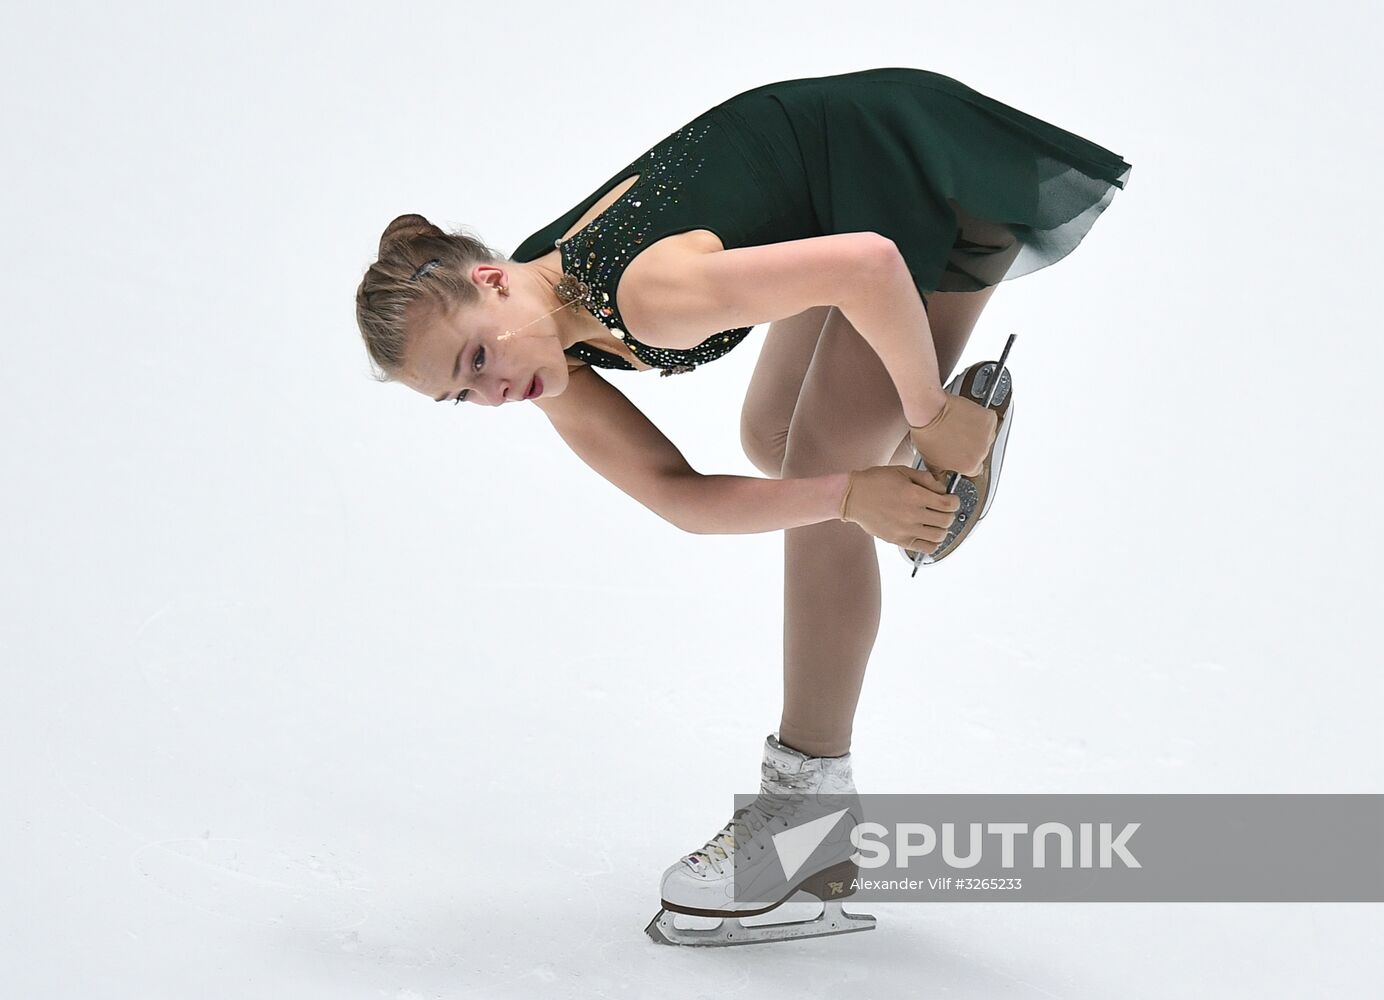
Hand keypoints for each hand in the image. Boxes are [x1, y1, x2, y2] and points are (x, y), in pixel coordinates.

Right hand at [838, 465, 960, 551]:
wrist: (852, 497)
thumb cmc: (875, 481)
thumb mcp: (902, 471)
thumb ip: (926, 478)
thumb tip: (943, 488)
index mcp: (915, 495)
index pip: (949, 504)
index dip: (955, 501)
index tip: (951, 500)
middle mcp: (913, 514)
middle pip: (947, 520)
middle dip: (949, 514)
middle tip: (943, 510)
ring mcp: (906, 529)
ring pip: (939, 536)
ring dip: (942, 529)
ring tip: (936, 523)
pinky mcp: (899, 540)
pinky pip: (925, 548)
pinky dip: (932, 543)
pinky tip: (928, 534)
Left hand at [908, 394, 996, 477]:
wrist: (929, 410)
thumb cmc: (928, 434)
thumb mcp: (929, 461)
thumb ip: (940, 474)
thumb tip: (941, 479)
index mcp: (970, 466)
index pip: (974, 469)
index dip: (965, 460)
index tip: (960, 454)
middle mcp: (982, 453)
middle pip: (981, 452)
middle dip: (970, 446)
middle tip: (956, 438)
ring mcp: (987, 435)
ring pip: (985, 437)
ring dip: (976, 433)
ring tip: (959, 427)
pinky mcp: (989, 419)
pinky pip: (988, 421)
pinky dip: (980, 419)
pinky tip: (965, 418)